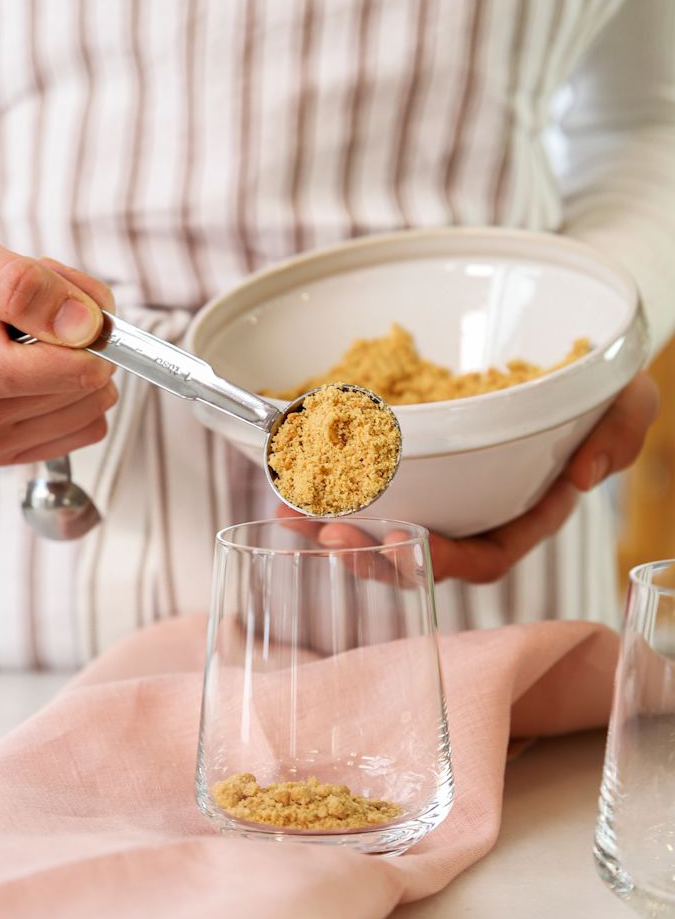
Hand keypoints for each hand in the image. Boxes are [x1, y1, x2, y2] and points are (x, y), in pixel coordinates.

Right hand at [0, 212, 117, 466]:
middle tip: (37, 307)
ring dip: (78, 361)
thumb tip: (85, 326)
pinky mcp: (8, 451)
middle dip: (81, 336)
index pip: (76, 370)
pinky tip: (36, 364)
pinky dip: (75, 391)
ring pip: (93, 408)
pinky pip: (85, 427)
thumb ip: (23, 285)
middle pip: (90, 387)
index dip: (90, 323)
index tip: (64, 295)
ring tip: (31, 333)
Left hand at [277, 371, 659, 583]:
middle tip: (328, 535)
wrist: (567, 356)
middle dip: (370, 554)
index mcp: (524, 515)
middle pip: (418, 554)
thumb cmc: (600, 388)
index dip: (446, 563)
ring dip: (334, 527)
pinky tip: (291, 475)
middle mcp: (475, 512)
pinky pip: (364, 483)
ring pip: (382, 525)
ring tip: (290, 513)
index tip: (412, 551)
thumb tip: (583, 473)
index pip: (485, 557)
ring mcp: (439, 488)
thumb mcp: (627, 406)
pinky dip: (327, 483)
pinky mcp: (409, 458)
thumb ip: (618, 437)